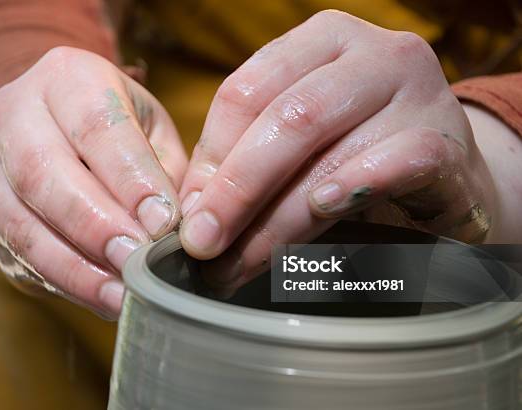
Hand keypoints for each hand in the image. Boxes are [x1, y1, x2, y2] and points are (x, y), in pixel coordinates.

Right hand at [0, 47, 186, 317]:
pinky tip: (101, 298)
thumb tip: (180, 230)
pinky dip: (63, 280)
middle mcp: (17, 114)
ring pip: (21, 221)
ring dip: (75, 266)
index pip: (96, 126)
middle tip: (139, 262)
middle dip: (95, 225)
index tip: (164, 223)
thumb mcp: (151, 127)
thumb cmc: (119, 126)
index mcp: (68, 77)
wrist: (54, 121)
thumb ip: (166, 171)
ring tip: (122, 295)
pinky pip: (18, 252)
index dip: (130, 179)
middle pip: (43, 173)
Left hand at [179, 11, 498, 288]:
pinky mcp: (448, 138)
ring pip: (329, 150)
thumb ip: (250, 164)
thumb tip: (194, 213)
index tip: (190, 213)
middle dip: (235, 189)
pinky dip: (355, 186)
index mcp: (321, 42)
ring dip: (276, 217)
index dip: (211, 156)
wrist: (446, 173)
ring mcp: (416, 90)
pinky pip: (399, 161)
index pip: (246, 91)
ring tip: (241, 263)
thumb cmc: (359, 156)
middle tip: (203, 244)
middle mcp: (370, 54)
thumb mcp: (300, 148)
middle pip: (285, 118)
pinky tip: (322, 210)